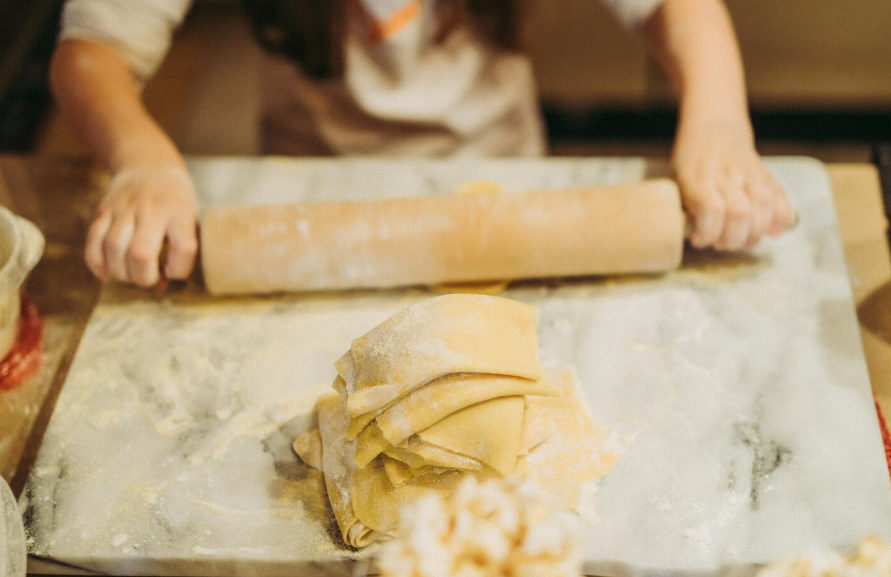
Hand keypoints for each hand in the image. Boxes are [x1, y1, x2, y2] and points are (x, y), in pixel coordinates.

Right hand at [85, 164, 198, 285]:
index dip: (179, 270)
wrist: (147, 163)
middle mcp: (151, 208)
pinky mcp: (103, 210)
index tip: (173, 272)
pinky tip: (107, 272)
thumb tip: (161, 285)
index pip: (184, 248)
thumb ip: (180, 250)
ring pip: (113, 249)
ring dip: (121, 273)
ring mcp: (124, 207)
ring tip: (130, 275)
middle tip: (148, 279)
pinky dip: (97, 263)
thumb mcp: (189, 217)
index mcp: (180, 211)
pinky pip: (93, 241)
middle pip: (140, 253)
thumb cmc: (174, 199)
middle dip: (143, 277)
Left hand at [672, 117, 794, 251]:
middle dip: (732, 239)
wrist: (714, 126)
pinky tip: (772, 231)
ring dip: (755, 233)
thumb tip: (693, 238)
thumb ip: (685, 207)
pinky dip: (781, 219)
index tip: (698, 240)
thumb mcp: (677, 181)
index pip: (712, 210)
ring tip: (744, 242)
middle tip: (722, 244)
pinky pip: (781, 198)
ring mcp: (749, 175)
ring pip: (763, 207)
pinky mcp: (766, 175)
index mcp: (699, 178)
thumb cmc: (690, 161)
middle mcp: (726, 176)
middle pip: (740, 214)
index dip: (708, 232)